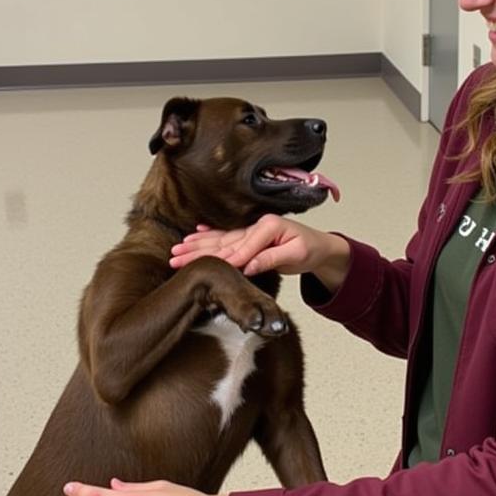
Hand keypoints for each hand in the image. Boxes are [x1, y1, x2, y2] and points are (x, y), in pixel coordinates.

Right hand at [169, 214, 349, 290]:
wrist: (319, 246)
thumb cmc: (310, 249)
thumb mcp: (296, 255)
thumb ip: (271, 259)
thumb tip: (248, 267)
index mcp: (269, 227)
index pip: (243, 247)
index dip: (226, 259)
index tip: (209, 269)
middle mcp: (257, 225)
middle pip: (224, 241)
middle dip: (199, 250)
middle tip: (176, 256)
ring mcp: (251, 229)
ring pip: (220, 239)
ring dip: (198, 243)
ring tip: (178, 248)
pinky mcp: (250, 235)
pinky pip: (226, 235)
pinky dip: (209, 234)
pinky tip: (196, 232)